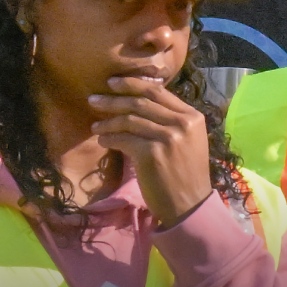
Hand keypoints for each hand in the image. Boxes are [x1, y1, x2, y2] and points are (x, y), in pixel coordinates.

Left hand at [90, 76, 213, 228]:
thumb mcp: (187, 140)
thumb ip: (170, 120)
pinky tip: (103, 141)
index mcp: (192, 117)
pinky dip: (109, 138)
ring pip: (129, 120)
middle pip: (141, 102)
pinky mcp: (152, 154)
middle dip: (113, 99)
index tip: (112, 83)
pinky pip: (123, 139)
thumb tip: (137, 102)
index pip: (159, 91)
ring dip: (107, 122)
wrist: (189, 203)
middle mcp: (182, 124)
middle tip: (94, 99)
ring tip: (96, 126)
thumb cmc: (185, 172)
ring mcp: (168, 138)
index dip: (132, 84)